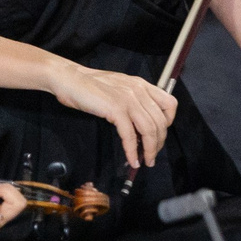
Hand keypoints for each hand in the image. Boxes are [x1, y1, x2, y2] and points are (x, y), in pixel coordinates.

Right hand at [51, 60, 178, 168]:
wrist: (70, 79)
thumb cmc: (90, 86)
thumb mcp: (119, 88)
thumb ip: (133, 100)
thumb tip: (141, 124)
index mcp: (142, 85)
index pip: (170, 104)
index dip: (169, 122)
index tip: (159, 135)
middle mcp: (139, 90)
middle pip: (161, 122)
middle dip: (159, 143)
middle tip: (152, 155)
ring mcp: (128, 99)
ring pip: (149, 130)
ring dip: (150, 150)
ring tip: (146, 161)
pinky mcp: (115, 109)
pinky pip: (130, 135)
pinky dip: (132, 151)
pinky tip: (132, 160)